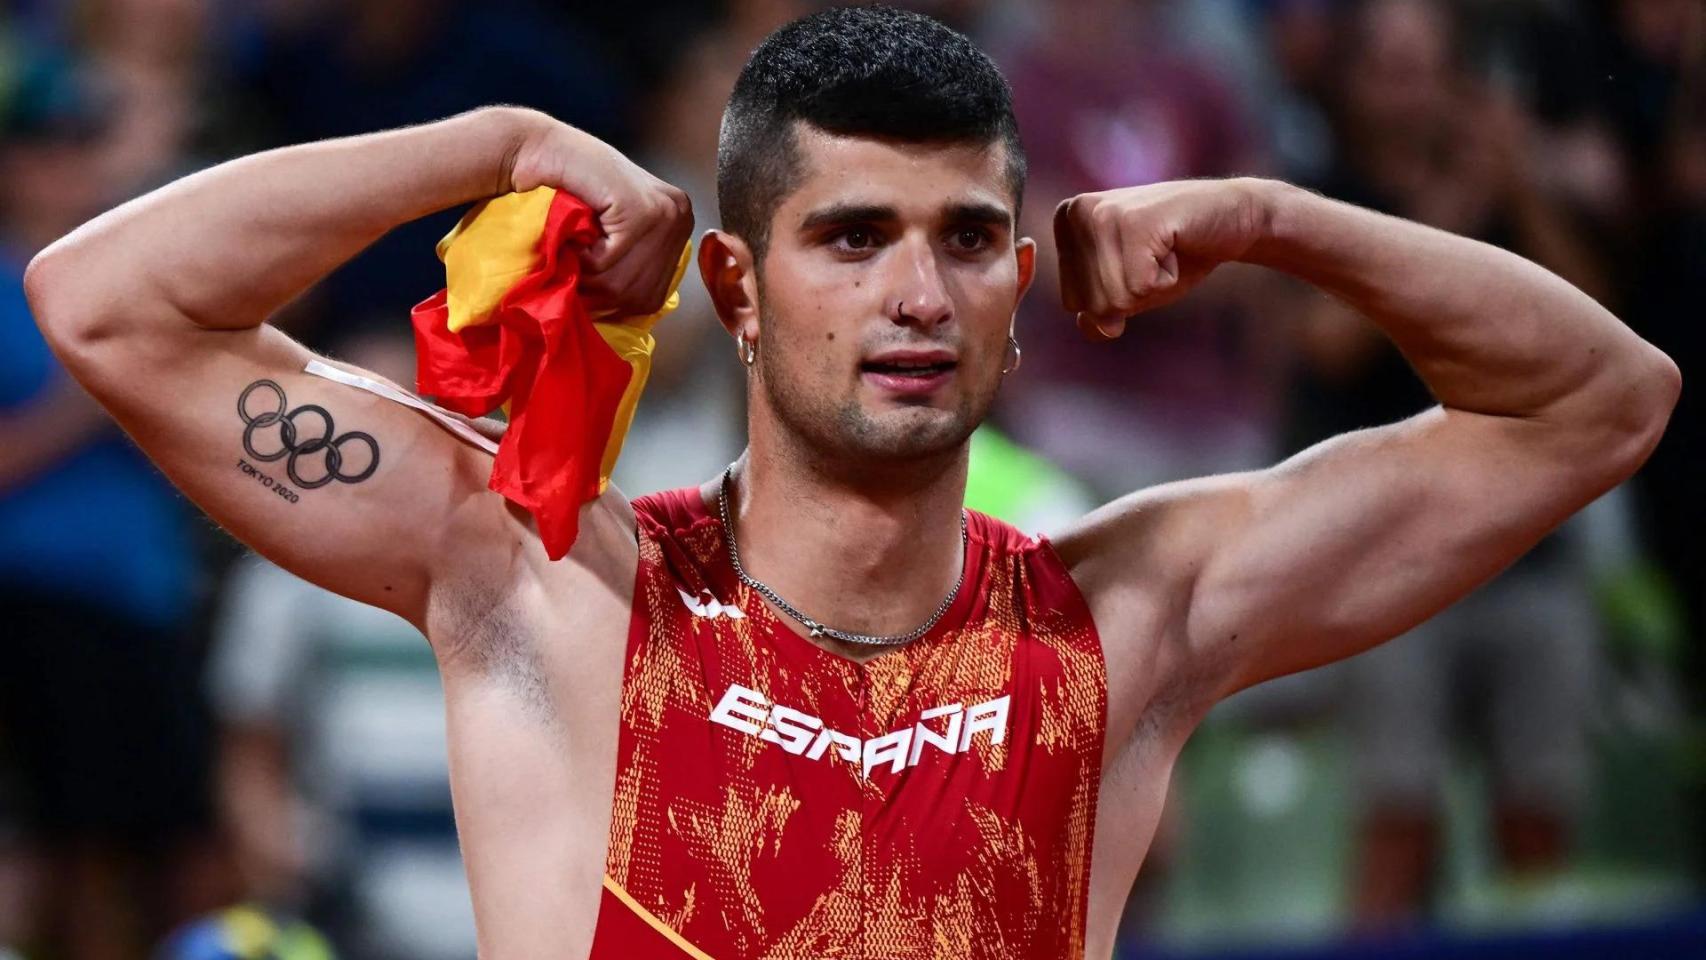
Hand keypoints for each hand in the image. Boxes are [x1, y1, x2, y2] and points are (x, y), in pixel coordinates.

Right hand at [503, 111, 693, 314]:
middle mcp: (681, 216)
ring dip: (588, 277)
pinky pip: (608, 264)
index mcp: (679, 224)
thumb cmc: (569, 197)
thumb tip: (640, 317)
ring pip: (623, 285)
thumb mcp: (612, 238)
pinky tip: (578, 233)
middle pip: (641, 295)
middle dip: (600, 291)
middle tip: (576, 262)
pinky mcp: (643, 210)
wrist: (538, 153)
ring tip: (575, 248)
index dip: (613, 297)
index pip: (653, 296)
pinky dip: (583, 258)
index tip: (589, 273)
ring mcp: (666, 212)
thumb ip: (631, 268)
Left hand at [1053, 178, 1268, 339]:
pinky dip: (1167, 279)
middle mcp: (1076, 212)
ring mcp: (1102, 214)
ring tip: (1164, 250)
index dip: (1118, 295)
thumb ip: (1099, 311)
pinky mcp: (1134, 221)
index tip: (1140, 260)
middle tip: (1156, 255)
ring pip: (1114, 299)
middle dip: (1134, 293)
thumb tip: (1096, 327)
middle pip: (1092, 303)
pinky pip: (1141, 288)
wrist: (1233, 216)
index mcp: (1066, 222)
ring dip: (1151, 286)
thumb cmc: (1178, 254)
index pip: (1074, 301)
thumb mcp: (1129, 289)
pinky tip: (1175, 245)